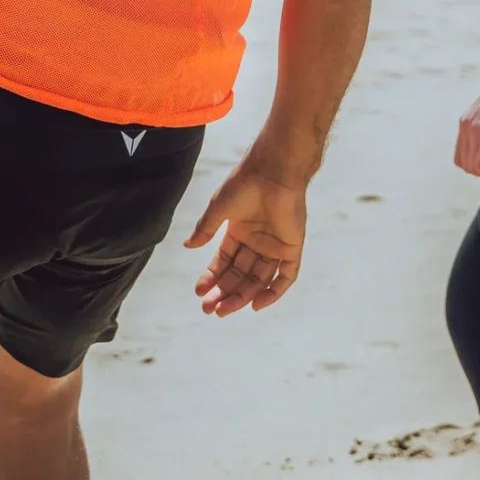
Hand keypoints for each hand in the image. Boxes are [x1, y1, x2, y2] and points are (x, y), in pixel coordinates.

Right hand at [183, 158, 307, 316]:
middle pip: (240, 274)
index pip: (224, 262)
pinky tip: (256, 305)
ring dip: (243, 296)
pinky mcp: (292, 247)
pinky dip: (274, 292)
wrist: (272, 171)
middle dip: (224, 292)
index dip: (212, 278)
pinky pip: (286, 276)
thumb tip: (187, 245)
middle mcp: (257, 241)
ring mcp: (275, 246)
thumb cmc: (244, 184)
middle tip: (209, 308)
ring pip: (259, 279)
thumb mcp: (219, 209)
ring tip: (225, 309)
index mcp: (239, 232)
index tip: (199, 292)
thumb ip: (205, 229)